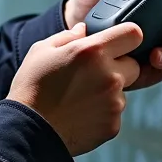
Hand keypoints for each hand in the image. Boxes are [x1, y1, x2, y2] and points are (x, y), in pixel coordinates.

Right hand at [6, 22, 143, 155]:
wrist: (27, 131)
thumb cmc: (32, 87)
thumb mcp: (42, 50)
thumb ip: (68, 36)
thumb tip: (84, 30)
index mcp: (93, 51)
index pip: (133, 34)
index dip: (126, 37)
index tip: (118, 43)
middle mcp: (110, 76)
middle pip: (133, 66)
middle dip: (118, 67)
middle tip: (91, 75)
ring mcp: (114, 103)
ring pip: (122, 91)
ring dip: (108, 92)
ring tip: (78, 98)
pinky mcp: (113, 125)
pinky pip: (114, 113)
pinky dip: (101, 113)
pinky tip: (79, 114)